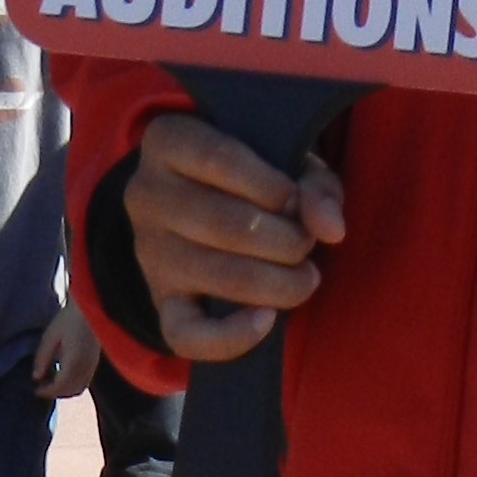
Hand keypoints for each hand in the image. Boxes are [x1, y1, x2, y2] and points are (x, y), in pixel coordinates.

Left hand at [34, 302, 98, 403]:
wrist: (90, 308)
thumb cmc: (68, 319)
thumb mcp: (51, 336)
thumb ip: (43, 358)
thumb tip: (36, 377)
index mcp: (73, 361)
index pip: (60, 386)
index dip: (47, 392)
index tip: (36, 390)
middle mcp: (85, 367)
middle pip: (71, 391)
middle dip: (56, 393)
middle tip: (42, 388)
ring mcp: (92, 365)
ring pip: (80, 388)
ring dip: (65, 390)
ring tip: (52, 383)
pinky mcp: (95, 361)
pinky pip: (85, 381)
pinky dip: (74, 384)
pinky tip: (64, 375)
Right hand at [122, 113, 346, 361]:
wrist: (206, 205)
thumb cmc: (254, 176)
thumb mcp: (286, 162)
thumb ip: (314, 185)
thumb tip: (330, 228)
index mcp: (167, 140)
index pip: (219, 159)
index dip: (271, 185)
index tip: (296, 200)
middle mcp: (146, 194)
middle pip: (224, 223)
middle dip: (285, 239)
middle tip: (306, 244)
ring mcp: (149, 251)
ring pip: (218, 274)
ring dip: (279, 282)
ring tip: (306, 277)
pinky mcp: (159, 300)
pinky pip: (185, 334)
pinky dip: (231, 336)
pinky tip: (268, 320)